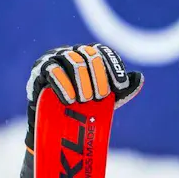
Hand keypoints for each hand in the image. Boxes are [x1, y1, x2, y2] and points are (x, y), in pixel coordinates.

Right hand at [23, 44, 142, 152]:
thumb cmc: (84, 108)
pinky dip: (64, 86)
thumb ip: (123, 90)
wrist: (56, 125)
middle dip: (99, 78)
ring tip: (84, 101)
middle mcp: (73, 52)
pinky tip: (70, 100)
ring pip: (73, 60)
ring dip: (83, 83)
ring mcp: (55, 58)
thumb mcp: (107, 100)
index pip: (104, 52)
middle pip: (90, 54)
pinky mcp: (39, 70)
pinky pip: (53, 70)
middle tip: (100, 98)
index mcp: (89, 56)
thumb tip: (139, 77)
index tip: (120, 87)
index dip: (114, 68)